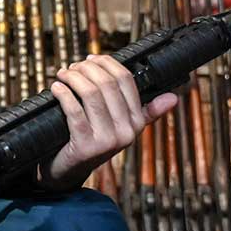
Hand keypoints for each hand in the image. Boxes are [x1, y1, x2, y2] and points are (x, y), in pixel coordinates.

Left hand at [43, 54, 177, 188]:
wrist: (69, 171)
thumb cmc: (91, 143)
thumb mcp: (121, 128)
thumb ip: (146, 112)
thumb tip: (172, 98)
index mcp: (137, 122)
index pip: (126, 80)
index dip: (107, 64)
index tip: (91, 59)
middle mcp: (126, 131)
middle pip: (107, 84)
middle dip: (87, 69)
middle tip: (73, 67)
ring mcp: (106, 140)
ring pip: (91, 94)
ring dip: (73, 78)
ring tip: (64, 74)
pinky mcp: (85, 146)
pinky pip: (74, 111)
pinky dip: (64, 95)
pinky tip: (57, 88)